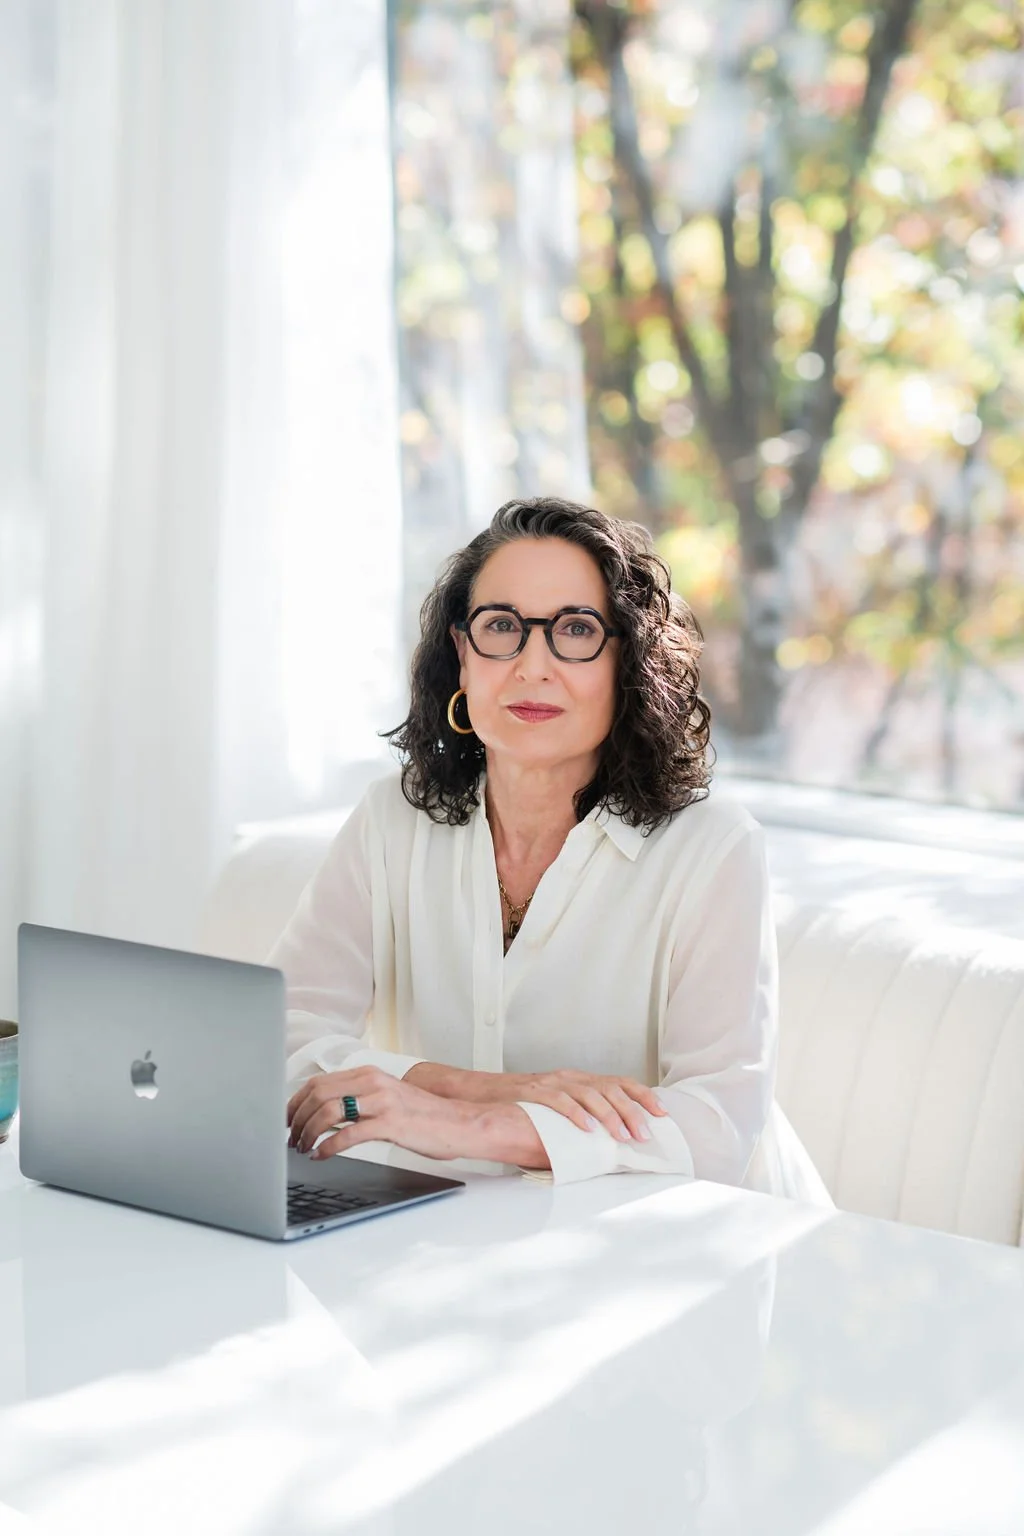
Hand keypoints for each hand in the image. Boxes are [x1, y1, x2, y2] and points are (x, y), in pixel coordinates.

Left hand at [286, 1066, 542, 1165]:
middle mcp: (372, 1082)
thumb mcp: (386, 1099)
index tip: (284, 1120)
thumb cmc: (423, 1116)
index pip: (317, 1082)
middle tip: (289, 1139)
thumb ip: (358, 1099)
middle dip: (296, 1119)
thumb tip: (324, 1114)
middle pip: (317, 1094)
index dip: (294, 1102)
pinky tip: (322, 1156)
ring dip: (307, 1133)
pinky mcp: (391, 1123)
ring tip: (302, 1149)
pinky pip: (349, 1134)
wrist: (460, 1122)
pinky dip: (328, 1147)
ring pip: (328, 1111)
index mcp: (368, 1073)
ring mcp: (382, 1101)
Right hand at [477, 1069, 668, 1143]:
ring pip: (589, 1094)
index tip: (661, 1112)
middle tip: (645, 1133)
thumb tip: (606, 1147)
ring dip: (610, 1115)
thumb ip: (580, 1120)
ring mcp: (552, 1083)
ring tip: (622, 1135)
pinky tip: (588, 1129)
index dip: (642, 1095)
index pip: (618, 1082)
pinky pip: (560, 1102)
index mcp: (578, 1080)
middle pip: (610, 1088)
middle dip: (632, 1111)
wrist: (484, 1096)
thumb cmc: (522, 1107)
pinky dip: (576, 1115)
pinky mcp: (535, 1092)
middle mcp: (569, 1077)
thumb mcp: (557, 1108)